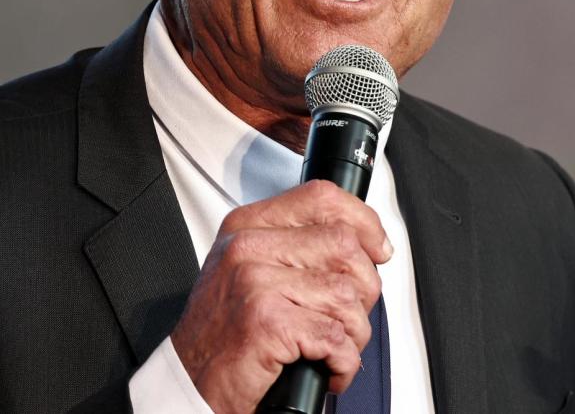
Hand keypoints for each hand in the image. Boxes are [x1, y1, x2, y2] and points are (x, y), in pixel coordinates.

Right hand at [170, 180, 392, 413]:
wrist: (188, 384)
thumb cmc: (226, 333)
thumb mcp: (251, 270)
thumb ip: (299, 246)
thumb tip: (366, 243)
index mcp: (247, 226)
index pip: (322, 198)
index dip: (364, 221)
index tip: (379, 248)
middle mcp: (248, 247)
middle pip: (345, 246)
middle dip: (364, 288)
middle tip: (348, 317)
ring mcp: (256, 282)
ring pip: (346, 294)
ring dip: (353, 333)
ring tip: (333, 348)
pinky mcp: (267, 321)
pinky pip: (336, 337)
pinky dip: (343, 361)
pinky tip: (327, 368)